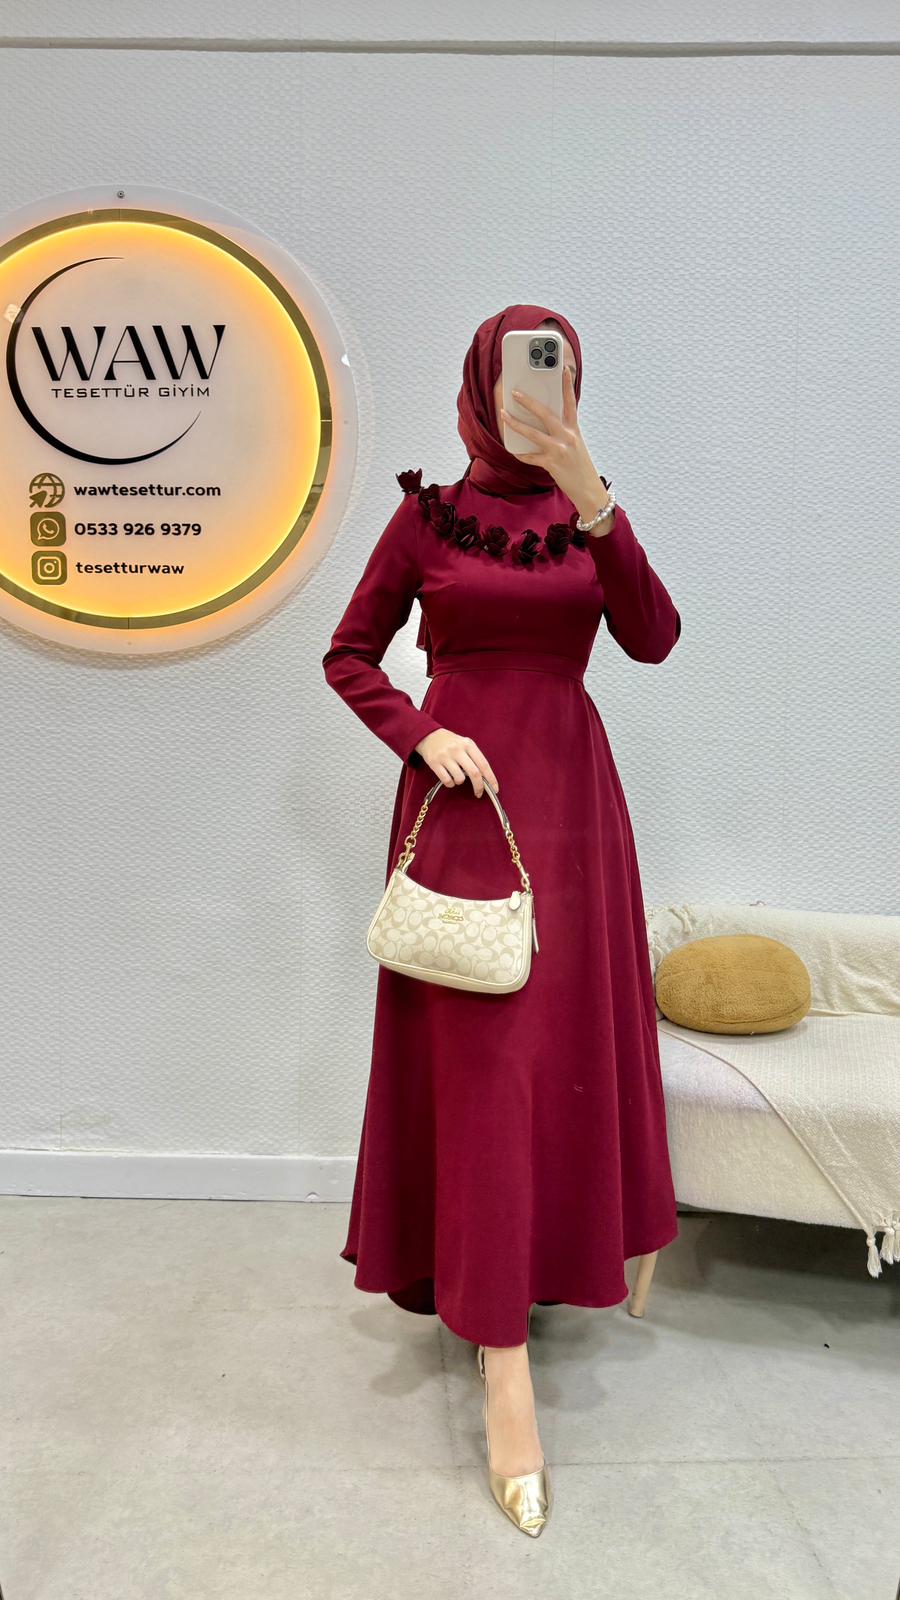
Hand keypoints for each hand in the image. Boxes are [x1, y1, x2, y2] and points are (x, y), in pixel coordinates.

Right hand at [415, 728, 498, 796]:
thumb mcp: (465, 744)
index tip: (495, 789)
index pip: (483, 764)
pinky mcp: (435, 763)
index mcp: (468, 744)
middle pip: (474, 773)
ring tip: (457, 776)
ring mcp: (445, 756)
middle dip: (478, 786)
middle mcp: (457, 750)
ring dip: (460, 782)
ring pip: (459, 778)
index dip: (491, 778)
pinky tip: (449, 778)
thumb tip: (485, 778)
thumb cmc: (451, 743)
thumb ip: (474, 758)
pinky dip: (450, 783)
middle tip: (479, 793)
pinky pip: (447, 780)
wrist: (429, 736)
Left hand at [500, 366, 607, 518]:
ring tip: (503, 415)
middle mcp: (567, 437)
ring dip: (515, 423)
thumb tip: (543, 422)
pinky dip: (520, 453)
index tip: (564, 368)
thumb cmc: (580, 467)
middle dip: (529, 402)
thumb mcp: (575, 445)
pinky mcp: (551, 464)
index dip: (567, 384)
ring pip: (533, 433)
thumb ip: (563, 432)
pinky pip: (530, 456)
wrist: (589, 490)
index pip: (570, 402)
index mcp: (574, 430)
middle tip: (515, 393)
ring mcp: (559, 450)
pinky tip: (513, 449)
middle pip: (546, 414)